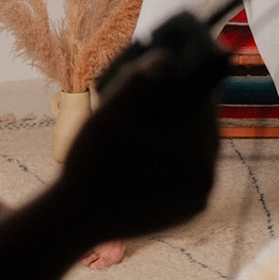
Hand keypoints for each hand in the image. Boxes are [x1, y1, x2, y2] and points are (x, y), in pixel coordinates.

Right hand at [54, 51, 217, 241]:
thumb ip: (140, 79)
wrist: (73, 221)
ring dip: (184, 135)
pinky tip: (156, 145)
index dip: (191, 83)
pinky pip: (188, 178)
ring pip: (197, 156)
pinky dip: (177, 161)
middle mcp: (205, 181)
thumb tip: (166, 57)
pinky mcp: (184, 216)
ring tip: (162, 114)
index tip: (178, 68)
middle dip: (189, 109)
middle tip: (170, 89)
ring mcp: (196, 202)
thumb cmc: (91, 164)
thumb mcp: (111, 112)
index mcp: (196, 154)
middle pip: (205, 131)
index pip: (206, 106)